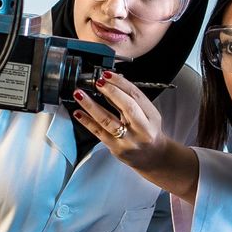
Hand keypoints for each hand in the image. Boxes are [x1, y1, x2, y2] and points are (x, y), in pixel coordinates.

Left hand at [72, 71, 199, 203]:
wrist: (152, 157)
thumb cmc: (148, 132)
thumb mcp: (147, 115)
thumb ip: (132, 101)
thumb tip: (110, 84)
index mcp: (151, 116)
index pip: (136, 96)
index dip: (121, 83)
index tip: (107, 75)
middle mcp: (142, 129)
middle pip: (126, 107)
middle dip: (110, 92)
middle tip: (97, 82)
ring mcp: (128, 140)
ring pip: (108, 120)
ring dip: (91, 106)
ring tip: (80, 95)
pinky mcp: (116, 148)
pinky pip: (99, 133)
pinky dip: (87, 122)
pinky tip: (78, 113)